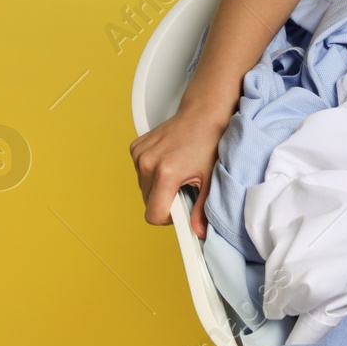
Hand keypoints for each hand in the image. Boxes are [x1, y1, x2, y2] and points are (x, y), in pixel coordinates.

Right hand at [129, 107, 225, 238]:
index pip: (153, 215)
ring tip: (178, 172)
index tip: (180, 209)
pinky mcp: (136, 147)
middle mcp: (148, 163)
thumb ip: (202, 209)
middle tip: (184, 187)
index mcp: (166, 173)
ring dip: (158, 187)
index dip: (168, 218)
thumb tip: (200, 232)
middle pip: (148, 203)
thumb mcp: (210, 178)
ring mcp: (140, 154)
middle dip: (164, 201)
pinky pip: (140, 173)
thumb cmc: (210, 140)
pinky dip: (152, 173)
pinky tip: (169, 162)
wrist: (204, 113)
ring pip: (143, 189)